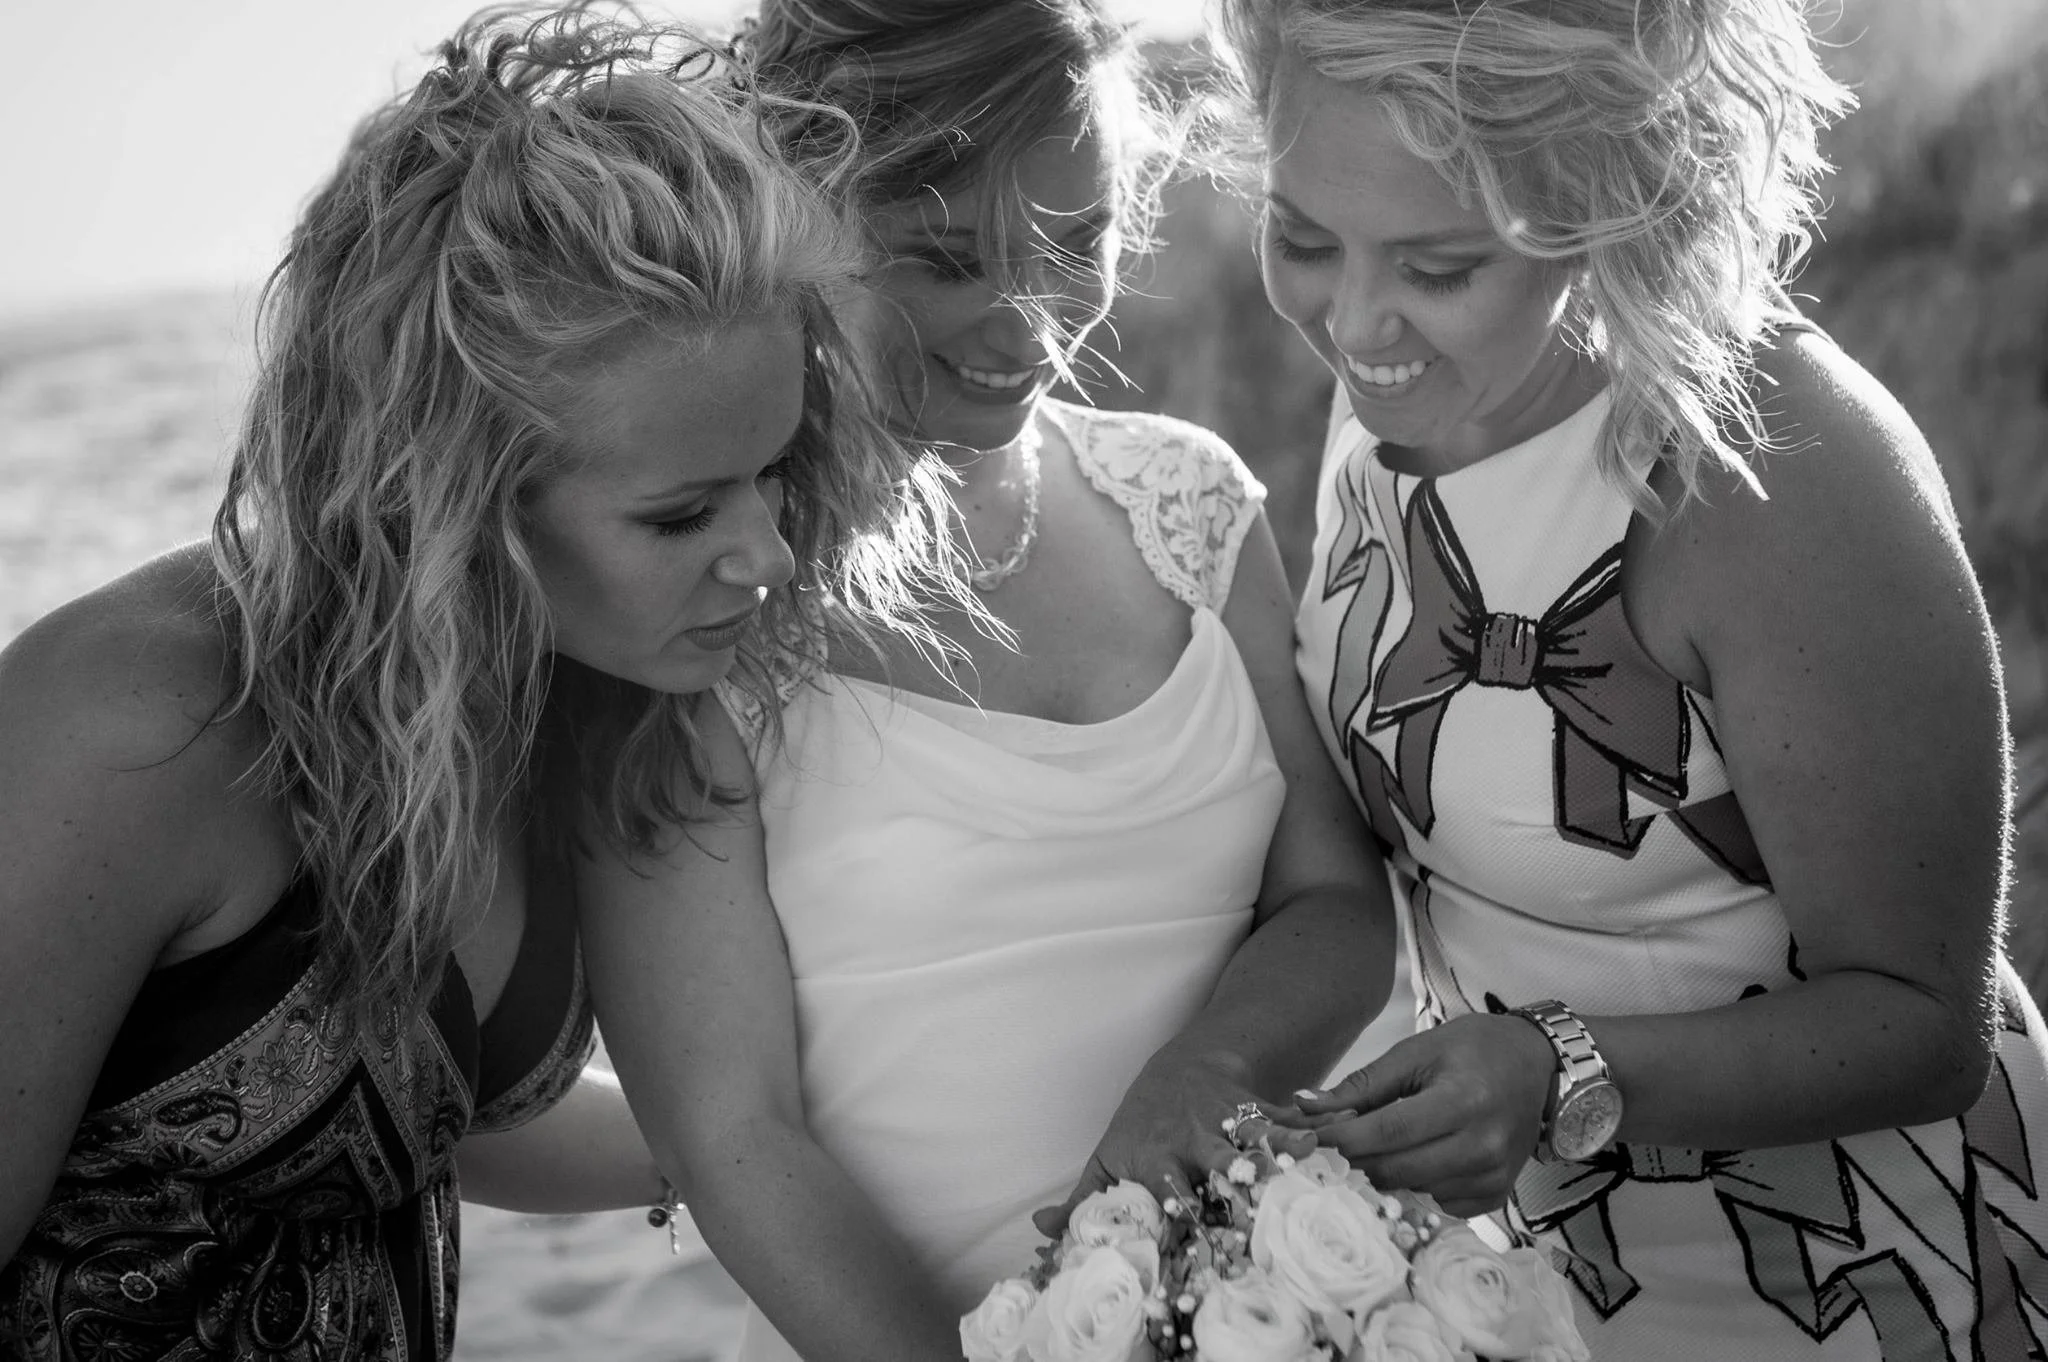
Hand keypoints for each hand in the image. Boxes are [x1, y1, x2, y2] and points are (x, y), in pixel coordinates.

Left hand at [1031, 1051, 1314, 1238]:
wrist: (1185, 1066)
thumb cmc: (1143, 1124)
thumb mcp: (1108, 1158)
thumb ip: (1080, 1200)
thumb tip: (1042, 1231)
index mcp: (1156, 1162)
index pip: (1166, 1198)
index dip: (1179, 1220)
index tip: (1193, 1246)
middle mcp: (1191, 1144)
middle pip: (1212, 1172)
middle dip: (1231, 1193)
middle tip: (1250, 1217)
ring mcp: (1224, 1125)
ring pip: (1250, 1142)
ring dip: (1271, 1157)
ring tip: (1295, 1172)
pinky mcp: (1255, 1110)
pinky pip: (1282, 1121)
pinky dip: (1304, 1130)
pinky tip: (1326, 1139)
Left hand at [1281, 1013, 1556, 1216]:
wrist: (1538, 1065)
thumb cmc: (1473, 1050)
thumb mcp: (1417, 1052)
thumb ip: (1363, 1084)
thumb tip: (1304, 1107)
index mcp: (1462, 1101)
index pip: (1387, 1132)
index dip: (1341, 1138)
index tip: (1307, 1137)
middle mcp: (1483, 1145)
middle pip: (1396, 1169)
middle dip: (1357, 1157)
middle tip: (1341, 1138)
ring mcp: (1494, 1176)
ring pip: (1412, 1189)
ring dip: (1388, 1170)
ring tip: (1389, 1140)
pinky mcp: (1498, 1194)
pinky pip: (1439, 1204)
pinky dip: (1420, 1184)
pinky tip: (1424, 1155)